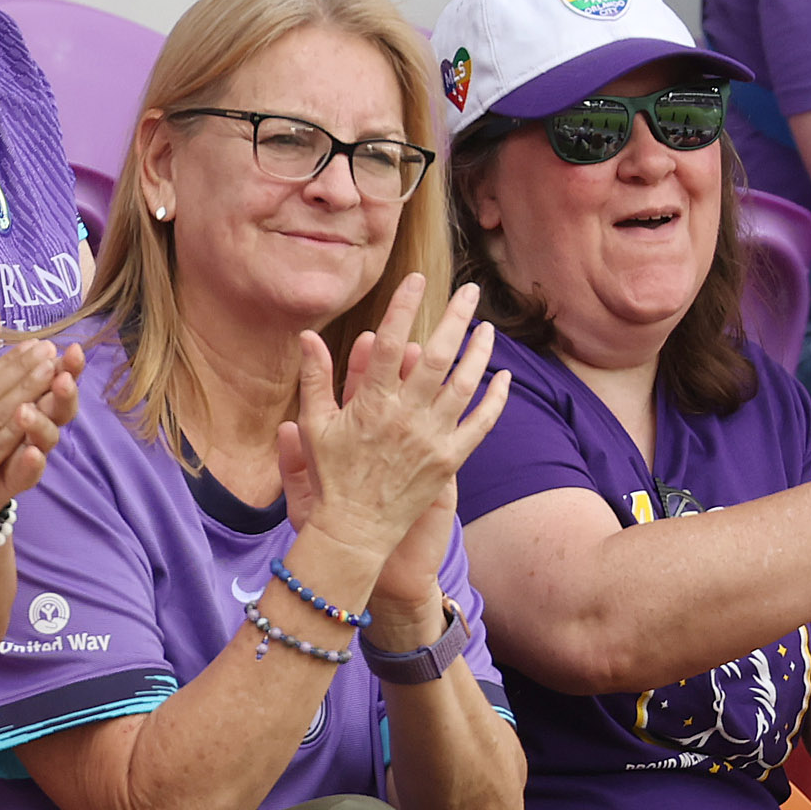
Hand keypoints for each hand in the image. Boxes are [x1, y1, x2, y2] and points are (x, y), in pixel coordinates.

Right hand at [274, 276, 510, 568]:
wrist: (355, 529)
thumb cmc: (332, 475)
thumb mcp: (314, 424)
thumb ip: (316, 377)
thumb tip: (307, 335)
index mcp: (371, 402)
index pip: (392, 343)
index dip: (404, 307)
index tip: (416, 280)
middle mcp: (406, 415)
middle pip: (438, 354)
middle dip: (456, 317)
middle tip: (469, 290)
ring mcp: (431, 438)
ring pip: (464, 384)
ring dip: (479, 352)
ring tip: (487, 327)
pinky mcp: (450, 460)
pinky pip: (480, 424)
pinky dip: (495, 399)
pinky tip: (503, 376)